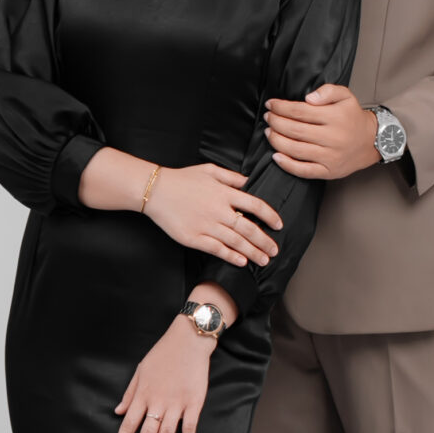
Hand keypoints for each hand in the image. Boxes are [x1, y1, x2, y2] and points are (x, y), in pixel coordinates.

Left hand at [112, 316, 213, 432]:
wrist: (188, 341)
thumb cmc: (162, 354)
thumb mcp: (140, 370)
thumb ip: (130, 393)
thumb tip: (118, 411)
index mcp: (143, 395)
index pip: (128, 424)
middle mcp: (158, 402)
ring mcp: (177, 403)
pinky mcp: (194, 402)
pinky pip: (190, 427)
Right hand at [143, 162, 282, 270]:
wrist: (155, 190)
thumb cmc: (182, 179)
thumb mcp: (209, 170)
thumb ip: (231, 177)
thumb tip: (249, 182)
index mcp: (224, 193)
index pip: (255, 205)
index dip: (270, 216)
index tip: (278, 225)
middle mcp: (218, 210)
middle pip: (249, 228)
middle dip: (265, 241)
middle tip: (275, 250)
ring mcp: (206, 225)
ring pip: (236, 241)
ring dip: (253, 252)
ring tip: (264, 260)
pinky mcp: (193, 237)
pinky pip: (216, 249)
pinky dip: (231, 256)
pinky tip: (242, 262)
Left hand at [263, 83, 380, 179]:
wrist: (371, 141)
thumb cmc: (353, 117)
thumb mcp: (346, 96)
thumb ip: (327, 91)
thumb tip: (308, 98)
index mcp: (335, 117)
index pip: (300, 111)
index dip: (281, 107)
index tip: (271, 105)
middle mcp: (332, 137)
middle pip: (294, 130)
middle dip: (276, 122)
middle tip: (268, 117)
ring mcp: (330, 156)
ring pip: (295, 149)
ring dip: (276, 140)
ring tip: (269, 133)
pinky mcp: (328, 171)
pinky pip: (303, 170)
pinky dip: (287, 164)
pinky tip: (276, 156)